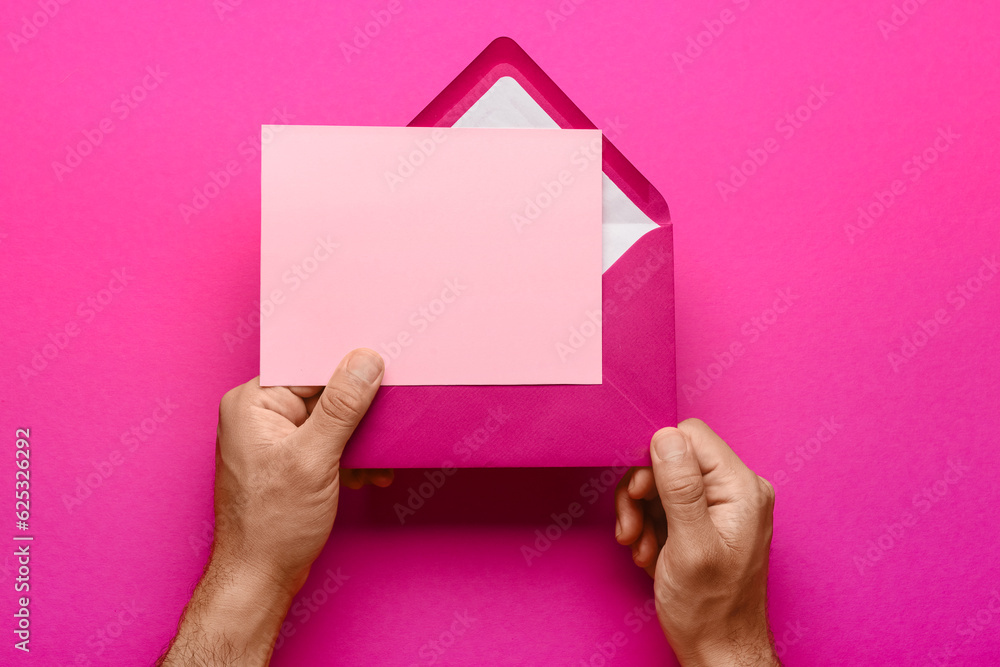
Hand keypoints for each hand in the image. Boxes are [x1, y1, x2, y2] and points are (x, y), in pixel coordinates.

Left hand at [159, 348, 390, 665]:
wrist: (260, 578)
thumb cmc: (272, 524)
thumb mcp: (314, 459)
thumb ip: (342, 406)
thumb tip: (365, 360)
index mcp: (253, 402)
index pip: (310, 366)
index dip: (349, 369)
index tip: (385, 371)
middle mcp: (260, 414)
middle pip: (324, 390)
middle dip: (359, 410)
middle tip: (388, 418)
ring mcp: (275, 437)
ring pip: (332, 417)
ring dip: (360, 437)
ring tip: (377, 460)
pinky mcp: (290, 458)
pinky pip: (329, 441)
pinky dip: (352, 456)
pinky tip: (368, 474)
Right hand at [615, 419, 778, 666]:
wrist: (719, 651)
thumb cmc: (709, 609)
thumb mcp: (689, 546)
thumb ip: (679, 488)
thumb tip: (665, 436)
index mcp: (741, 488)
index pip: (689, 436)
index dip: (655, 458)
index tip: (638, 493)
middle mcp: (736, 490)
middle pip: (671, 459)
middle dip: (642, 492)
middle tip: (632, 529)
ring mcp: (722, 507)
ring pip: (662, 483)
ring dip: (641, 513)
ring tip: (639, 547)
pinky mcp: (706, 522)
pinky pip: (665, 505)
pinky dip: (649, 527)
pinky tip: (650, 554)